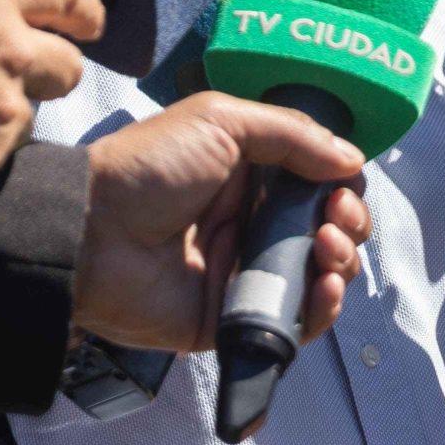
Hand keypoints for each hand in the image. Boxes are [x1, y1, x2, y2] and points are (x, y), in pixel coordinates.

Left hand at [74, 92, 368, 351]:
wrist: (93, 230)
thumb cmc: (149, 167)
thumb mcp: (220, 122)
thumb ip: (291, 134)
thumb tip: (351, 158)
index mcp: (251, 176)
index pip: (319, 184)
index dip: (342, 187)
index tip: (342, 188)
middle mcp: (252, 223)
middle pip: (330, 230)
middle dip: (349, 223)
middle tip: (336, 218)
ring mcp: (246, 272)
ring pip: (321, 277)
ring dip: (341, 262)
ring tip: (326, 248)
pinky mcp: (234, 317)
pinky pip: (294, 322)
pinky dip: (321, 309)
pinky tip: (323, 286)